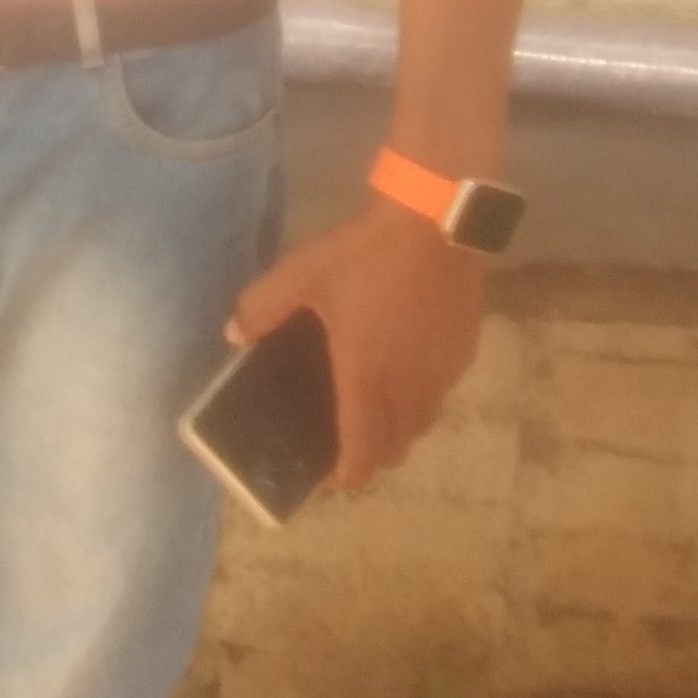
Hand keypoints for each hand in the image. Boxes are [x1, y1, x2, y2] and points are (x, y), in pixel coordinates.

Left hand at [229, 197, 483, 488]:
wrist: (434, 221)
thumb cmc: (364, 255)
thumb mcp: (300, 274)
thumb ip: (262, 307)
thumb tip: (234, 334)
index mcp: (365, 376)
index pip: (362, 447)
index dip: (349, 472)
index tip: (335, 477)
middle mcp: (408, 386)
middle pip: (397, 444)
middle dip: (373, 453)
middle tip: (351, 441)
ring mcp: (442, 371)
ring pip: (423, 421)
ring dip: (400, 427)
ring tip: (378, 410)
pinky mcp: (464, 351)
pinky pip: (442, 391)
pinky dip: (423, 396)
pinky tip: (409, 369)